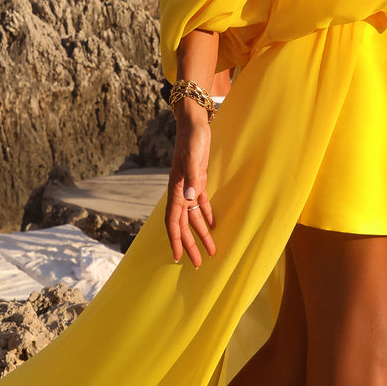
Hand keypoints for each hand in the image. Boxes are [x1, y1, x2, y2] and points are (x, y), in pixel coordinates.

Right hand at [165, 110, 216, 265]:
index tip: (178, 258)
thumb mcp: (193, 157)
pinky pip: (200, 204)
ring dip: (200, 234)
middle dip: (190, 244)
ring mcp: (189, 186)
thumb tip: (189, 199)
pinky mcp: (198, 180)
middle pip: (183, 225)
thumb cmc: (192, 138)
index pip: (173, 221)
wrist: (193, 122)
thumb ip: (192, 177)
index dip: (175, 240)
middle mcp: (180, 191)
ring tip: (210, 250)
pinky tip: (212, 226)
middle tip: (198, 264)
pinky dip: (206, 216)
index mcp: (176, 189)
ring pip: (193, 217)